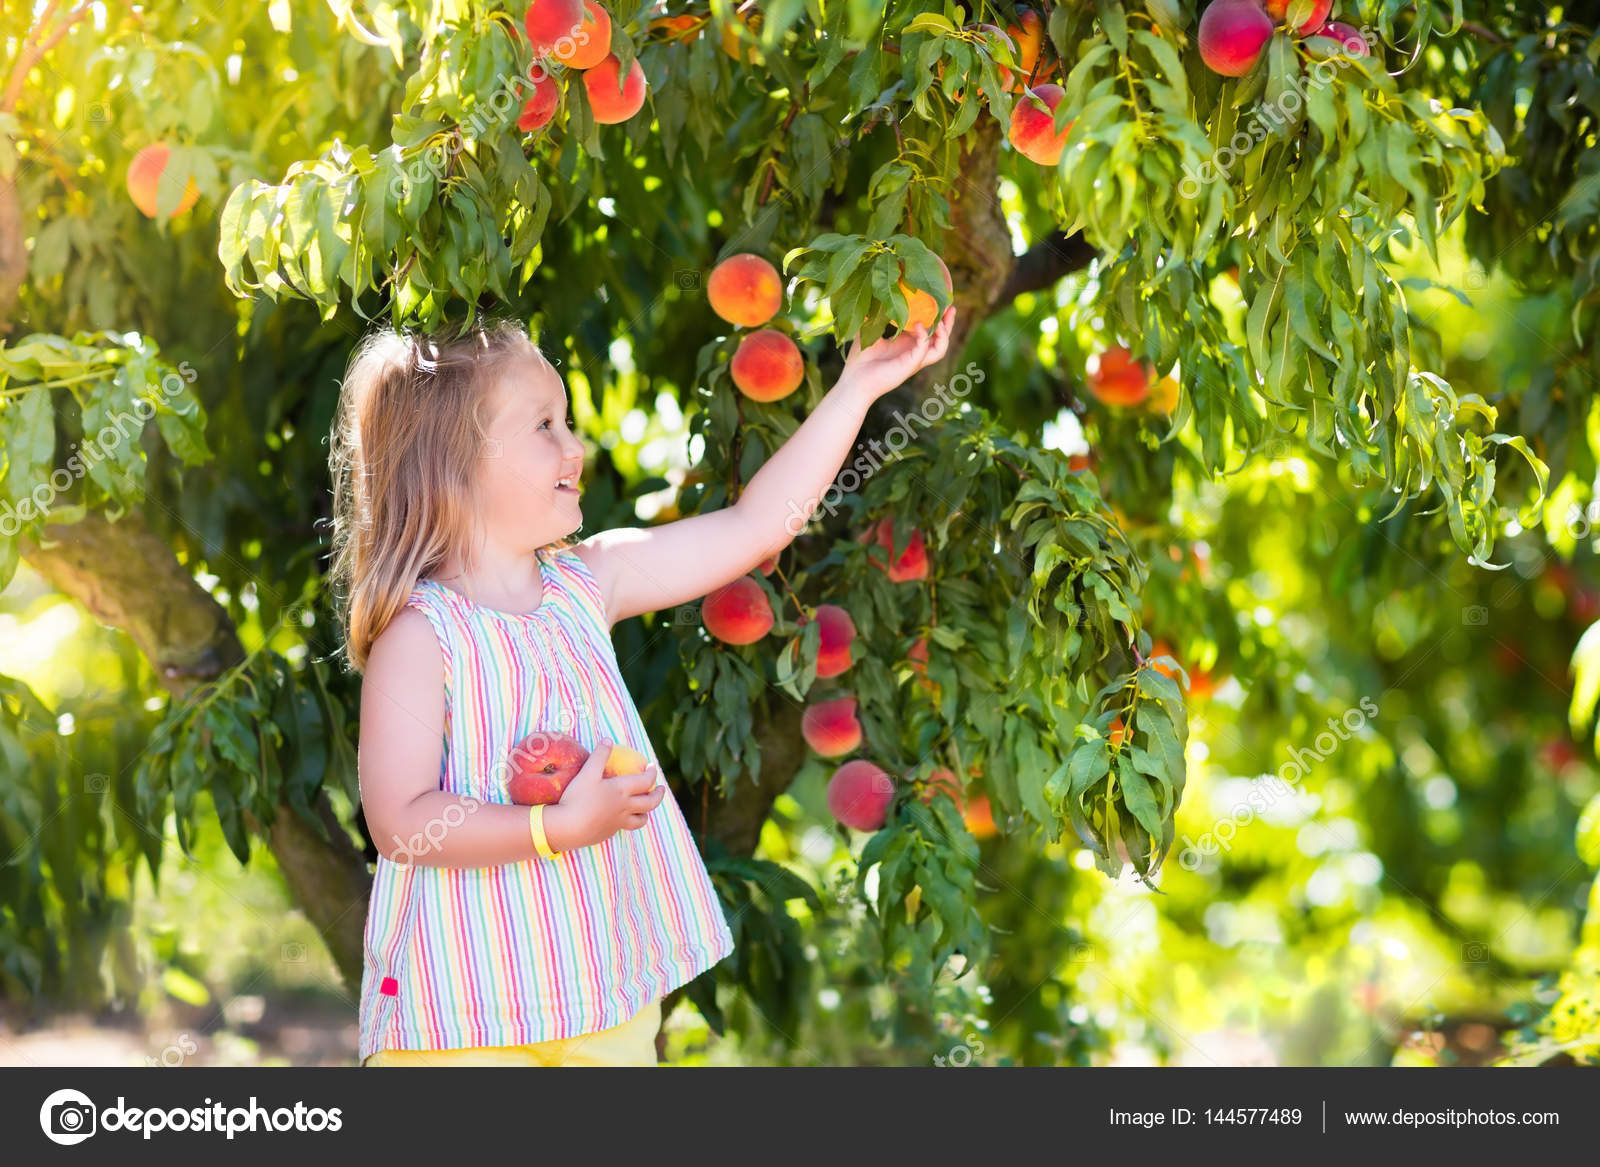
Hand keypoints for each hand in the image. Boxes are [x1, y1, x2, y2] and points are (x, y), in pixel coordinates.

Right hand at [543, 741, 665, 852]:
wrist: (567, 828)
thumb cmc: (577, 798)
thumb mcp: (587, 773)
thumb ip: (599, 755)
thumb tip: (608, 739)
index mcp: (622, 790)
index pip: (646, 781)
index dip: (652, 773)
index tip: (652, 766)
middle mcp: (625, 807)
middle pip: (650, 802)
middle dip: (658, 795)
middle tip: (661, 789)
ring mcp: (618, 822)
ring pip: (641, 819)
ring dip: (646, 812)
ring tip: (645, 807)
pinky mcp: (608, 833)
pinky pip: (625, 827)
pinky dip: (628, 820)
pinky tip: (621, 817)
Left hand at [838, 305, 955, 399]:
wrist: (854, 382)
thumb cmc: (860, 360)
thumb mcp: (869, 332)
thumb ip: (874, 317)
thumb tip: (874, 297)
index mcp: (907, 344)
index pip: (928, 329)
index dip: (936, 317)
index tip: (939, 300)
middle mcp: (914, 353)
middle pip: (940, 338)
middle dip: (948, 323)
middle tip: (951, 306)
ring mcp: (913, 360)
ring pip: (940, 348)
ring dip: (944, 334)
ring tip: (942, 319)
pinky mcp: (909, 366)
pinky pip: (924, 350)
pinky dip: (924, 337)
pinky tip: (919, 325)